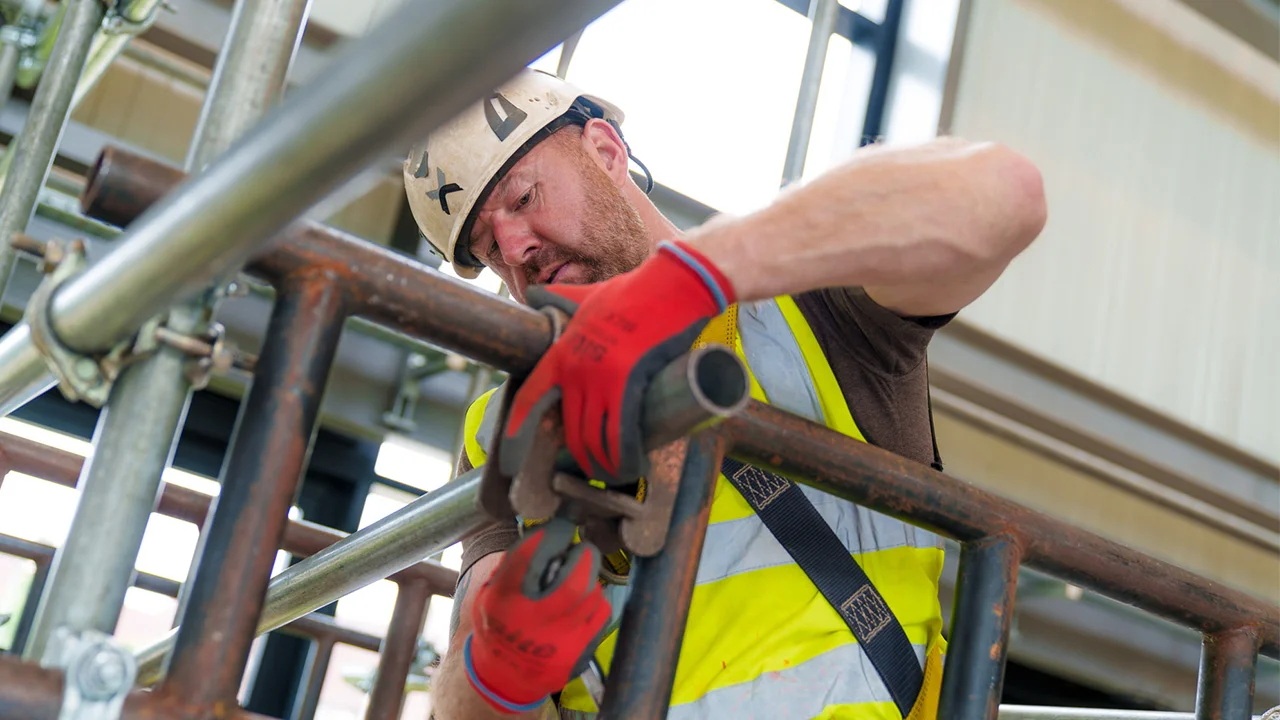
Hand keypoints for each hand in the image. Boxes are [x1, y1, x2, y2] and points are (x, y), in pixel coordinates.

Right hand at [465, 521, 610, 713]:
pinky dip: (596, 601)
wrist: (504, 676)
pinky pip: (601, 614)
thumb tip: (547, 534)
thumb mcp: (489, 594)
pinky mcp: (577, 654)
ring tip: (580, 577)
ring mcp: (557, 643)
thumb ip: (512, 566)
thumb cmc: (498, 624)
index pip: (528, 560)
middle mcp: (530, 624)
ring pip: (591, 596)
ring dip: (589, 578)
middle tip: (583, 549)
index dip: (550, 536)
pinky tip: (584, 602)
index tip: (561, 527)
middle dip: (583, 557)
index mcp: (503, 603)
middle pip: (572, 583)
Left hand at [501, 240, 734, 483]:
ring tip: (615, 476)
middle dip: (580, 458)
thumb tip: (532, 294)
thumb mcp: (587, 296)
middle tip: (591, 473)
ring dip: (604, 464)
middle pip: (569, 429)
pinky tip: (630, 468)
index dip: (517, 434)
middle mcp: (575, 368)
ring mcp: (600, 376)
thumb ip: (560, 299)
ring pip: (594, 437)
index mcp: (562, 351)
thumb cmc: (634, 291)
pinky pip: (620, 432)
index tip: (513, 461)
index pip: (529, 399)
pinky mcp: (629, 381)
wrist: (672, 285)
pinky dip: (624, 456)